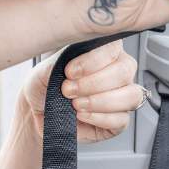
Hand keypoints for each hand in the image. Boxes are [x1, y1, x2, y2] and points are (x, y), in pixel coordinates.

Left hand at [19, 39, 140, 143]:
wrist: (38, 112)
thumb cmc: (45, 87)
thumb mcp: (46, 70)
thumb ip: (62, 60)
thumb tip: (73, 58)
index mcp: (104, 52)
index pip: (113, 48)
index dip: (93, 60)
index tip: (70, 72)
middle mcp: (118, 71)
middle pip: (125, 71)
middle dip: (94, 83)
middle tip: (69, 90)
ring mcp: (123, 96)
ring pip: (130, 96)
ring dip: (100, 101)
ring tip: (76, 104)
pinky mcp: (120, 120)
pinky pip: (122, 119)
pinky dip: (99, 118)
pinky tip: (82, 116)